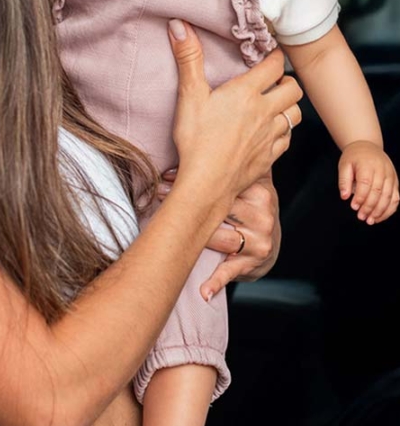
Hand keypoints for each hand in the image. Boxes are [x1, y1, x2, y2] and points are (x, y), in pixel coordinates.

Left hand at [158, 172, 280, 300]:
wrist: (268, 241)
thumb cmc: (249, 206)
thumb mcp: (249, 182)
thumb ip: (233, 161)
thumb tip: (202, 134)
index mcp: (260, 189)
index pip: (223, 182)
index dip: (191, 178)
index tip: (166, 175)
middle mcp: (262, 214)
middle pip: (217, 208)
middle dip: (183, 202)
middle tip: (156, 193)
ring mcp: (259, 239)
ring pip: (219, 237)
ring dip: (189, 235)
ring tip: (162, 227)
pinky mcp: (253, 262)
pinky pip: (231, 270)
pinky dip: (216, 282)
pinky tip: (203, 290)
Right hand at [169, 19, 302, 204]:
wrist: (205, 184)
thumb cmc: (195, 140)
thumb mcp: (189, 95)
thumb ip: (189, 58)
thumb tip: (180, 25)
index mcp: (246, 93)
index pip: (274, 66)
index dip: (275, 57)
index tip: (270, 54)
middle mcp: (264, 111)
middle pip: (294, 89)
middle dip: (287, 81)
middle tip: (274, 80)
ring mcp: (270, 136)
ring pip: (296, 115)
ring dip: (289, 106)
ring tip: (275, 105)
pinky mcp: (270, 157)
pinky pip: (287, 140)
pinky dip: (283, 132)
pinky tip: (270, 132)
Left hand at [338, 141, 398, 223]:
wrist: (368, 147)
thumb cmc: (354, 157)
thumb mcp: (344, 165)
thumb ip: (343, 181)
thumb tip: (344, 196)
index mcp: (368, 165)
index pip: (366, 183)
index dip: (360, 197)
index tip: (353, 206)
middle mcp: (382, 170)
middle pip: (378, 192)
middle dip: (369, 207)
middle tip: (361, 217)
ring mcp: (391, 176)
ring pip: (389, 197)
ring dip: (380, 211)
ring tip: (370, 220)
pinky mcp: (395, 182)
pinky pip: (396, 198)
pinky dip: (389, 210)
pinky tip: (379, 217)